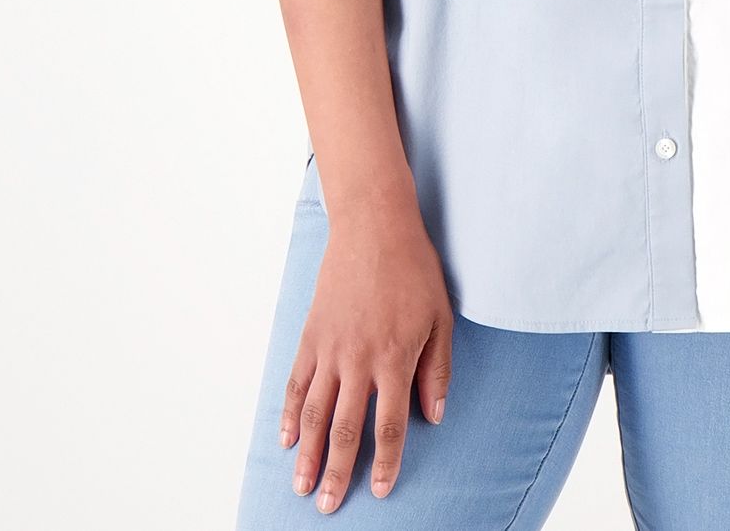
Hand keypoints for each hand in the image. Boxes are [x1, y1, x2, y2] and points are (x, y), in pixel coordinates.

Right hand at [285, 195, 454, 511]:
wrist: (373, 226)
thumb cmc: (413, 269)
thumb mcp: (440, 317)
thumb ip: (437, 369)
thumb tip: (434, 414)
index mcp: (395, 358)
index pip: (390, 424)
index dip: (387, 461)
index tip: (381, 489)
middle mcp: (359, 360)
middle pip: (346, 429)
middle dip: (338, 472)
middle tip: (329, 506)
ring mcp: (331, 348)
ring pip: (316, 413)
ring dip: (309, 454)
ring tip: (302, 486)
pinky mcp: (312, 335)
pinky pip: (298, 382)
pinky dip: (291, 413)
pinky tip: (288, 439)